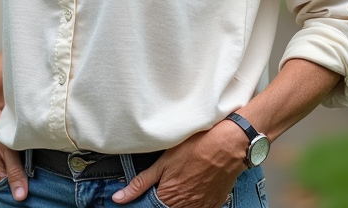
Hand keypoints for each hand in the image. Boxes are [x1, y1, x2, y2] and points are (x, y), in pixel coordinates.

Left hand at [112, 120, 246, 207]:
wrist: (227, 146)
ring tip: (182, 181)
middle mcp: (186, 206)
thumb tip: (119, 198)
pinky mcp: (215, 203)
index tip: (148, 194)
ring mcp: (202, 206)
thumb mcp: (163, 162)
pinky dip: (195, 200)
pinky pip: (201, 207)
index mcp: (169, 198)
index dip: (148, 200)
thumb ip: (140, 182)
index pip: (152, 207)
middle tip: (169, 182)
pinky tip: (194, 186)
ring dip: (179, 200)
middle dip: (164, 200)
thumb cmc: (195, 148)